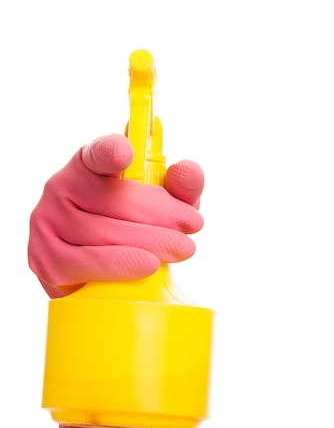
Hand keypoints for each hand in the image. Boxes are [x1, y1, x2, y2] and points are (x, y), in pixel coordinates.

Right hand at [28, 134, 204, 297]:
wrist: (102, 275)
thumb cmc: (137, 231)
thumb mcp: (165, 205)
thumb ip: (180, 187)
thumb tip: (189, 171)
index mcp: (89, 164)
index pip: (97, 153)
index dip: (110, 152)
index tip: (126, 152)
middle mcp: (61, 187)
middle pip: (115, 200)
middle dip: (162, 214)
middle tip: (192, 224)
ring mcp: (48, 223)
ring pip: (105, 233)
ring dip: (151, 241)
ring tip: (182, 248)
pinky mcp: (47, 260)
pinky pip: (87, 263)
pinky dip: (121, 264)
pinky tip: (148, 265)